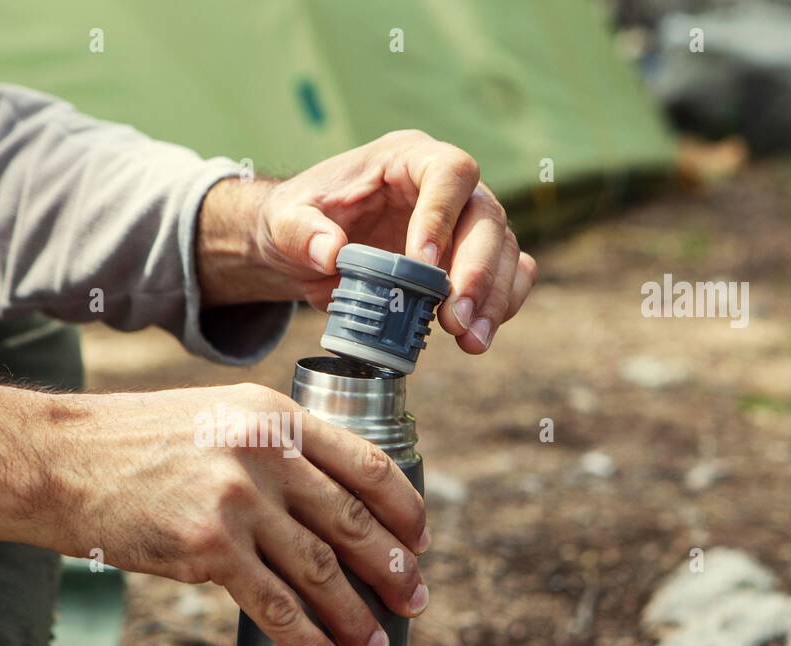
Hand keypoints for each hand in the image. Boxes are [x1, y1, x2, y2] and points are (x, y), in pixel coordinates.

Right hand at [0, 382, 429, 645]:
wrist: (60, 460)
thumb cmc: (133, 443)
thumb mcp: (216, 415)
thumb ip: (270, 445)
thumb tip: (321, 502)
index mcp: (276, 414)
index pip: (368, 463)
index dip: (404, 508)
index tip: (419, 539)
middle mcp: (266, 452)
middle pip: (354, 521)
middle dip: (393, 569)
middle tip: (415, 600)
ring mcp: (238, 501)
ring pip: (321, 570)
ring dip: (357, 615)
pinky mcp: (208, 549)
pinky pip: (275, 606)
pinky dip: (308, 641)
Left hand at [199, 130, 536, 352]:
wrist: (300, 247)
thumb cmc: (296, 220)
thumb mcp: (283, 220)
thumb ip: (301, 231)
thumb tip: (330, 253)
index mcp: (406, 159)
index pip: (448, 173)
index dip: (442, 217)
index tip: (421, 265)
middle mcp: (447, 186)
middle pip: (486, 216)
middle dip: (477, 271)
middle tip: (453, 318)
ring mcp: (463, 222)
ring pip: (504, 250)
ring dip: (493, 298)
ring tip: (469, 341)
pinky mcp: (468, 258)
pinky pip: (506, 275)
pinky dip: (500, 306)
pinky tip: (477, 336)